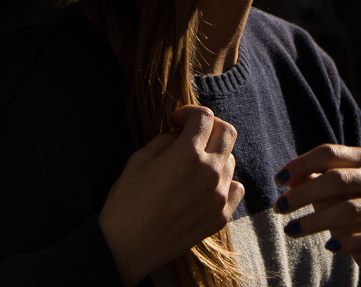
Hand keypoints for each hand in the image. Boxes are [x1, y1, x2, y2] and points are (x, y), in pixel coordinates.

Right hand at [99, 106, 243, 285]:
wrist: (124, 248)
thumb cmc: (126, 203)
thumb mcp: (138, 160)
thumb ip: (165, 140)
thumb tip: (180, 135)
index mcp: (187, 154)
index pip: (205, 117)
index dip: (190, 113)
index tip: (178, 121)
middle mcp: (209, 172)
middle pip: (227, 133)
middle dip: (209, 128)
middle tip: (192, 135)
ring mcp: (219, 195)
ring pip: (230, 160)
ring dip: (215, 156)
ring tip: (193, 166)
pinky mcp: (221, 216)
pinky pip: (236, 188)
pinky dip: (225, 182)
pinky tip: (206, 186)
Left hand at [273, 144, 360, 286]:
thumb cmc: (347, 205)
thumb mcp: (327, 191)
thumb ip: (309, 181)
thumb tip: (287, 179)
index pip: (329, 154)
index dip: (302, 164)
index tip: (278, 180)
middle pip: (338, 179)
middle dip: (304, 193)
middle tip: (279, 208)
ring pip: (349, 210)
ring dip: (316, 221)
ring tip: (291, 230)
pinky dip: (349, 243)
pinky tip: (329, 246)